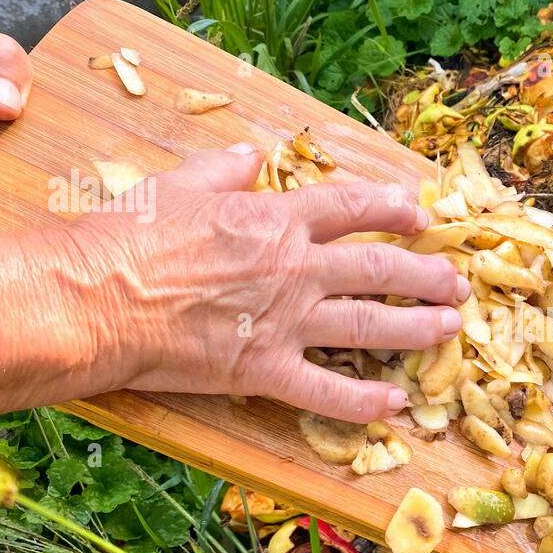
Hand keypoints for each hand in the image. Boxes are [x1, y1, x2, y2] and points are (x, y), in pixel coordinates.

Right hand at [59, 144, 468, 422]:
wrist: (95, 299)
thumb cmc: (128, 238)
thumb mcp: (178, 184)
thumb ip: (224, 167)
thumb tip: (251, 150)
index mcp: (276, 219)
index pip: (352, 207)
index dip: (392, 210)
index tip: (419, 217)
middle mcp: (295, 268)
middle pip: (378, 269)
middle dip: (425, 275)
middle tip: (457, 283)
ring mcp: (285, 321)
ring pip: (369, 325)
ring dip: (416, 328)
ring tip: (449, 329)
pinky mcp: (265, 370)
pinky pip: (326, 390)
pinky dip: (363, 401)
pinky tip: (394, 403)